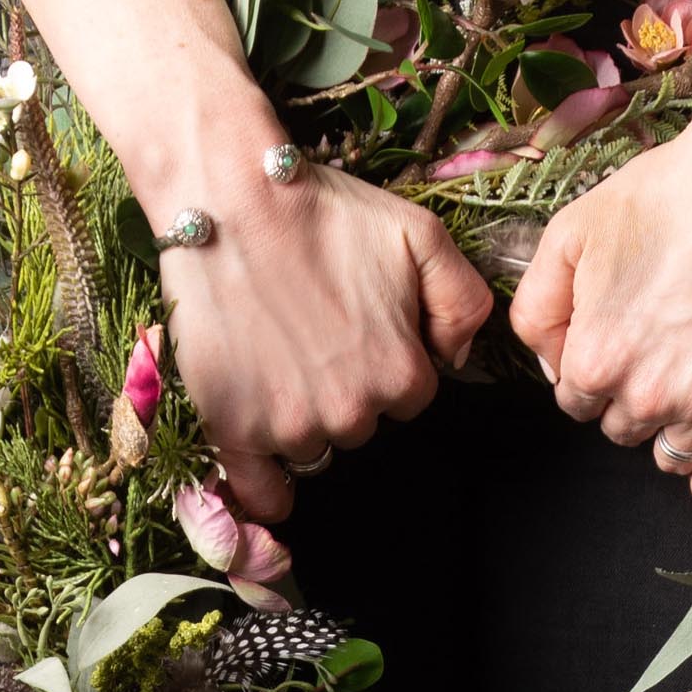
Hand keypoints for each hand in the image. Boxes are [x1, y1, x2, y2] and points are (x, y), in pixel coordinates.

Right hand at [151, 131, 494, 521]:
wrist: (229, 197)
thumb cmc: (323, 211)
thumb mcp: (421, 235)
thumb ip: (463, 301)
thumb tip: (456, 357)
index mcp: (401, 374)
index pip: (408, 397)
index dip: (384, 362)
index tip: (355, 330)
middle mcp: (351, 411)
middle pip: (360, 424)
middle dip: (343, 388)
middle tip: (310, 331)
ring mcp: (290, 425)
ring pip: (312, 446)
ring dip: (301, 415)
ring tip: (274, 353)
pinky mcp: (233, 429)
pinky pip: (262, 494)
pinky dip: (268, 489)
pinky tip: (267, 466)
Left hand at [508, 74, 691, 505]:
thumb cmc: (663, 194)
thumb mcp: (570, 233)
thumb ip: (535, 307)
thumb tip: (547, 362)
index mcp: (593, 359)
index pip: (574, 398)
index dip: (591, 367)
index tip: (616, 335)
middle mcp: (644, 395)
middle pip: (619, 426)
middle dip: (628, 394)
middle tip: (658, 342)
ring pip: (667, 450)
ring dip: (668, 424)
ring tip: (688, 376)